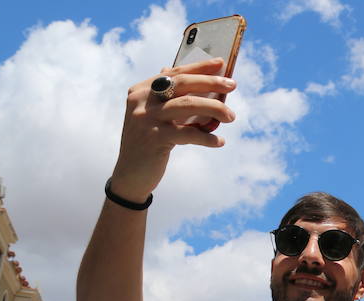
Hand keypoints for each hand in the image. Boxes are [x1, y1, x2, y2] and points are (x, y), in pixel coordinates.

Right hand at [110, 58, 237, 202]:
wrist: (130, 174)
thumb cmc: (148, 142)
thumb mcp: (154, 116)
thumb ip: (166, 96)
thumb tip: (183, 73)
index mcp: (141, 91)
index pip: (174, 73)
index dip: (199, 67)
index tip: (221, 63)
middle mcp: (141, 101)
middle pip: (182, 84)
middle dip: (211, 82)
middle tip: (233, 84)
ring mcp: (147, 119)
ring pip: (188, 105)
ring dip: (215, 108)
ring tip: (231, 116)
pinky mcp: (155, 138)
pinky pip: (189, 134)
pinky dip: (208, 137)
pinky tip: (220, 142)